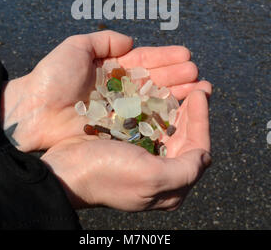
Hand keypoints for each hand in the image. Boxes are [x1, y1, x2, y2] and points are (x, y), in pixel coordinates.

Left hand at [1, 30, 210, 151]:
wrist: (33, 112)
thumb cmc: (52, 77)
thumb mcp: (77, 47)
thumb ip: (104, 40)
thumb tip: (131, 42)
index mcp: (110, 68)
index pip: (144, 60)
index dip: (165, 57)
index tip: (187, 54)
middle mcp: (118, 88)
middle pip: (154, 80)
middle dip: (177, 75)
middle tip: (198, 73)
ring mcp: (119, 110)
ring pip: (154, 100)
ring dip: (177, 94)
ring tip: (198, 88)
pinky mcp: (117, 129)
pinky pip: (145, 120)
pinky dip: (163, 115)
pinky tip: (181, 109)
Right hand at [41, 89, 210, 211]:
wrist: (65, 170)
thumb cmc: (107, 173)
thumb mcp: (151, 178)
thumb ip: (186, 169)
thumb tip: (205, 155)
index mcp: (169, 186)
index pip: (197, 148)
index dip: (202, 119)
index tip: (200, 93)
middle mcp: (159, 171)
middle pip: (185, 135)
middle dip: (194, 109)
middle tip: (200, 84)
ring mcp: (142, 157)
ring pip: (169, 126)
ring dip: (178, 104)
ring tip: (185, 83)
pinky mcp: (127, 144)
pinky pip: (149, 122)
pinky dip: (157, 105)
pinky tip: (159, 91)